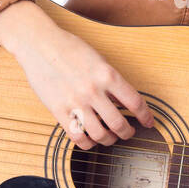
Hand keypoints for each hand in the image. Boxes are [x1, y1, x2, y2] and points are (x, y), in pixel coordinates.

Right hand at [0, 0, 154, 148]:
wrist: (39, 44)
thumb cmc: (69, 48)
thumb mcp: (98, 60)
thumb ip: (111, 81)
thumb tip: (125, 102)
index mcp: (107, 75)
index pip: (135, 102)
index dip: (145, 116)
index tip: (149, 122)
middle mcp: (93, 90)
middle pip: (119, 124)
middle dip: (128, 133)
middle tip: (129, 133)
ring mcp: (76, 102)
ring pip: (100, 134)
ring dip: (109, 140)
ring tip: (110, 137)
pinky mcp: (59, 111)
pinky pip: (77, 137)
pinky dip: (87, 143)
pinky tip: (90, 140)